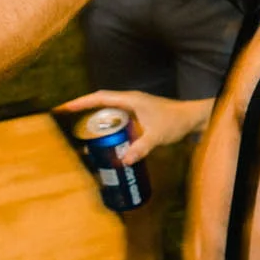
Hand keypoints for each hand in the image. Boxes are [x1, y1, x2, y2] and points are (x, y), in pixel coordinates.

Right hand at [55, 89, 207, 163]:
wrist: (193, 118)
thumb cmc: (176, 122)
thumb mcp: (157, 136)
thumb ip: (141, 148)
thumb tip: (123, 161)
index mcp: (130, 99)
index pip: (100, 98)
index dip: (81, 102)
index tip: (66, 107)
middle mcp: (130, 100)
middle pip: (101, 104)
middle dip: (85, 112)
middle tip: (70, 124)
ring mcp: (135, 107)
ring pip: (110, 112)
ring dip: (98, 121)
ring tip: (85, 135)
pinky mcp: (139, 115)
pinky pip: (118, 119)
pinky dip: (110, 127)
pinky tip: (108, 141)